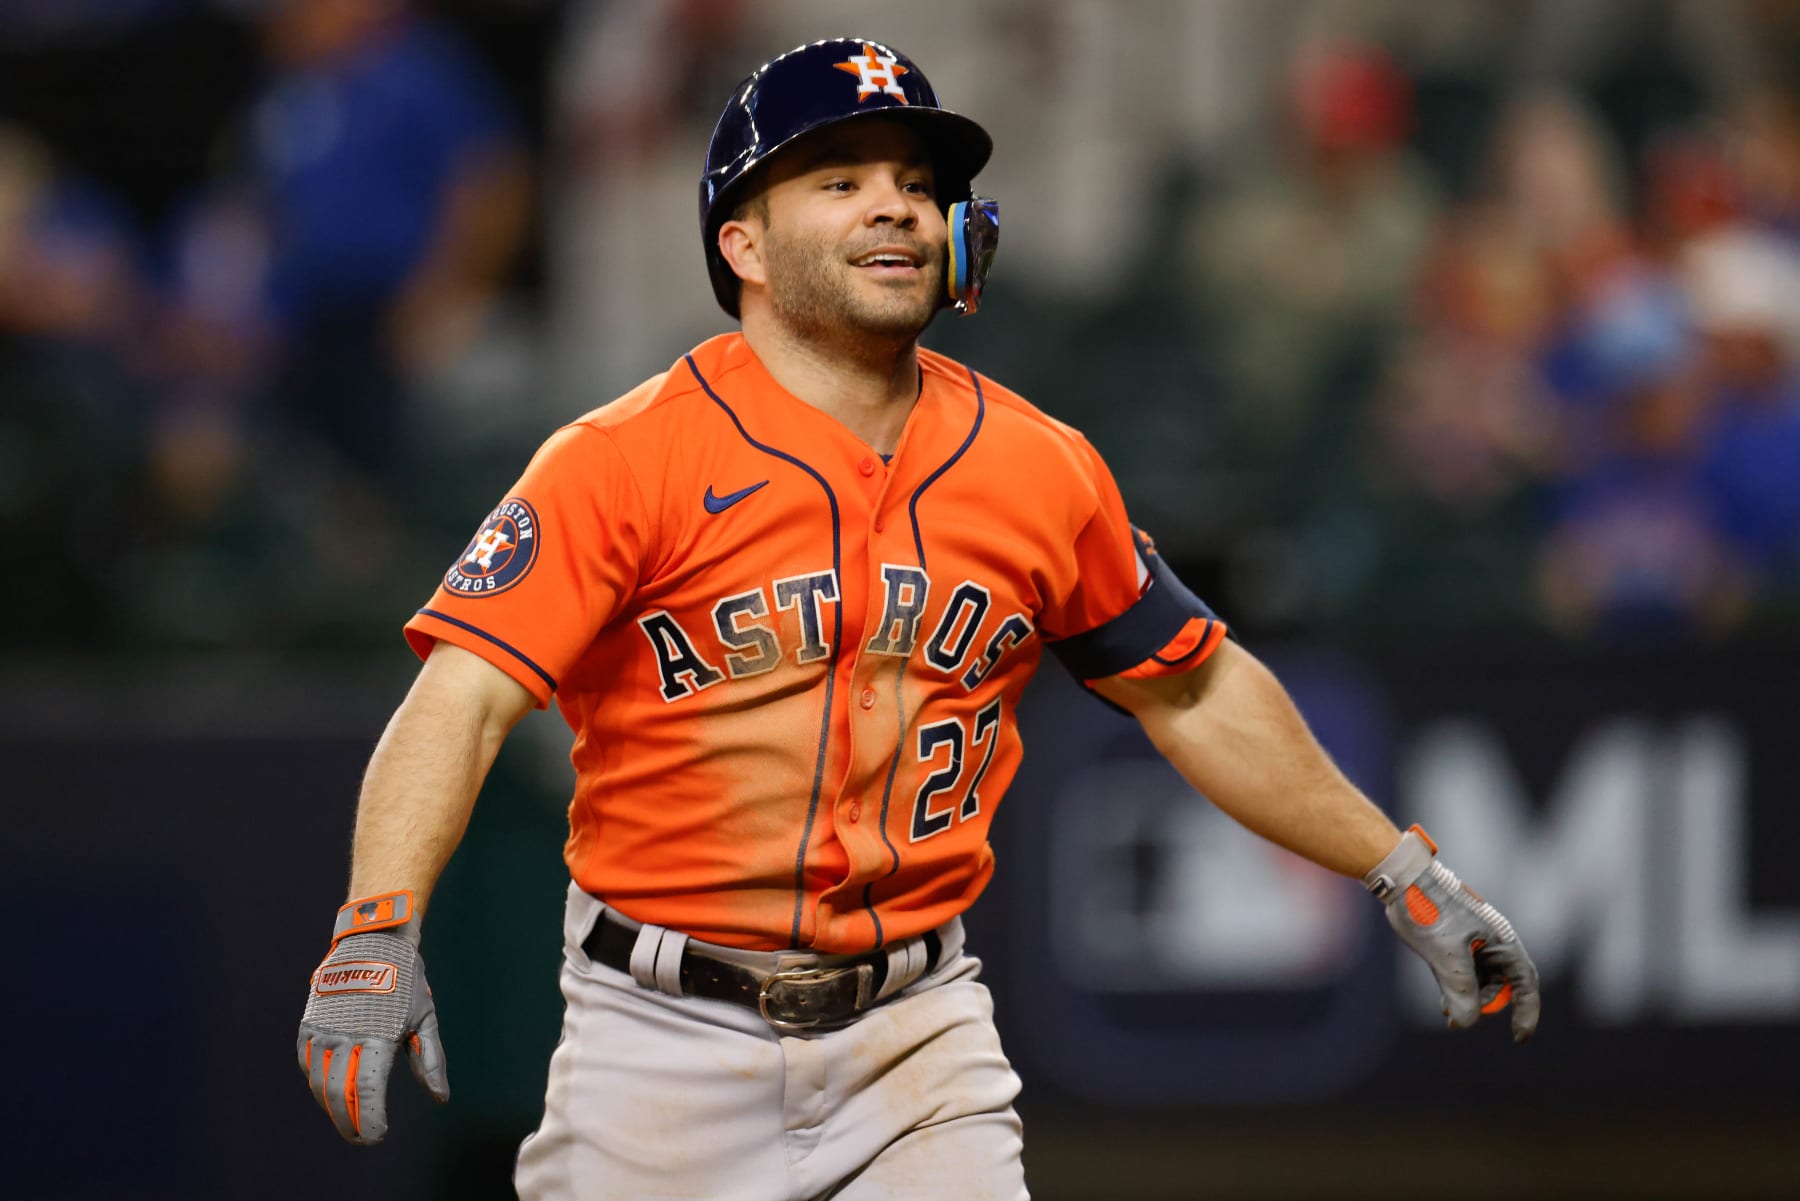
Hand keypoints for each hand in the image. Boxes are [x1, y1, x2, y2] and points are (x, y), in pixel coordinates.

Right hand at [296, 891, 449, 1143]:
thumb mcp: (425, 1017)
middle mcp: (345, 1035)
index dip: (370, 1120)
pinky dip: (319, 1084)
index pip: (367, 1092)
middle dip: (350, 1124)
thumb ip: (430, 1060)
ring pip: (320, 1084)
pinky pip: (308, 1064)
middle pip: (338, 1095)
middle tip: (363, 1138)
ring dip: (332, 1108)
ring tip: (350, 1121)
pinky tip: (332, 1092)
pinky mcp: (309, 1025)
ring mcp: (323, 1030)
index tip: (377, 1136)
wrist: (372, 941)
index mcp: (377, 1036)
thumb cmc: (405, 981)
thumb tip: (440, 1097)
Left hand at [1365, 826, 1540, 1042]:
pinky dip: (1457, 990)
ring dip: (1467, 1000)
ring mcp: (1476, 943)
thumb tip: (1465, 1022)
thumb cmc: (1428, 909)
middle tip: (1456, 1020)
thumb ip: (1459, 989)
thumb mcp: (1445, 954)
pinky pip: (1466, 974)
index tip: (1518, 1038)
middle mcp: (1494, 943)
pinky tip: (1443, 1003)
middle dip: (1483, 1007)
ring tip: (1447, 1013)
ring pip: (1481, 983)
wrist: (1403, 879)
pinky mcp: (1457, 943)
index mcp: (1502, 940)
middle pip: (1501, 987)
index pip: (1525, 984)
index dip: (1526, 1012)